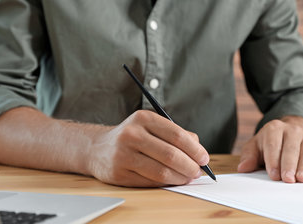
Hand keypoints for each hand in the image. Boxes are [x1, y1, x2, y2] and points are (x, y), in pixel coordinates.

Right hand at [85, 110, 209, 186]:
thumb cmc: (133, 137)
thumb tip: (198, 150)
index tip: (204, 158)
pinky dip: (166, 183)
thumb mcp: (151, 126)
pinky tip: (172, 181)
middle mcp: (132, 134)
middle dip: (190, 166)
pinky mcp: (119, 173)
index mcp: (143, 118)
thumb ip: (176, 134)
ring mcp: (123, 155)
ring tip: (187, 177)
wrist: (98, 148)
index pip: (177, 135)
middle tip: (198, 171)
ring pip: (161, 171)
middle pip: (171, 155)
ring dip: (180, 178)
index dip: (194, 149)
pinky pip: (149, 182)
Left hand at [237, 116, 302, 182]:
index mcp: (274, 128)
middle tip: (288, 179)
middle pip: (291, 148)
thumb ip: (249, 156)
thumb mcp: (255, 146)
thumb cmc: (269, 143)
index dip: (273, 160)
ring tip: (302, 179)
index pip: (273, 144)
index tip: (274, 175)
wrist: (289, 132)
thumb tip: (243, 168)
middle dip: (289, 164)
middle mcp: (291, 130)